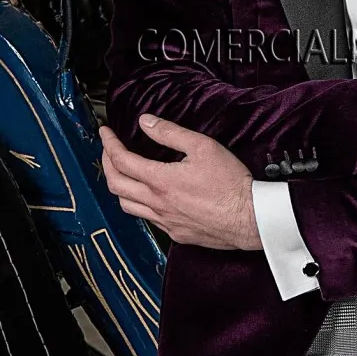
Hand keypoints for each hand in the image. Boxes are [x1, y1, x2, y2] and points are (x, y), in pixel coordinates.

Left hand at [98, 115, 263, 250]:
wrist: (250, 217)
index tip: (106, 133)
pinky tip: (149, 197)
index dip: (109, 144)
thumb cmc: (231, 183)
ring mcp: (165, 221)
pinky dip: (139, 205)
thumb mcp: (203, 147)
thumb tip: (146, 122)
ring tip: (124, 174)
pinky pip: (147, 219)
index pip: (121, 160)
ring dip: (119, 187)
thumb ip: (170, 133)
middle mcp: (157, 203)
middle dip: (106, 164)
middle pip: (115, 185)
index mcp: (160, 180)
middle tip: (110, 151)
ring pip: (126, 206)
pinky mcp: (176, 233)